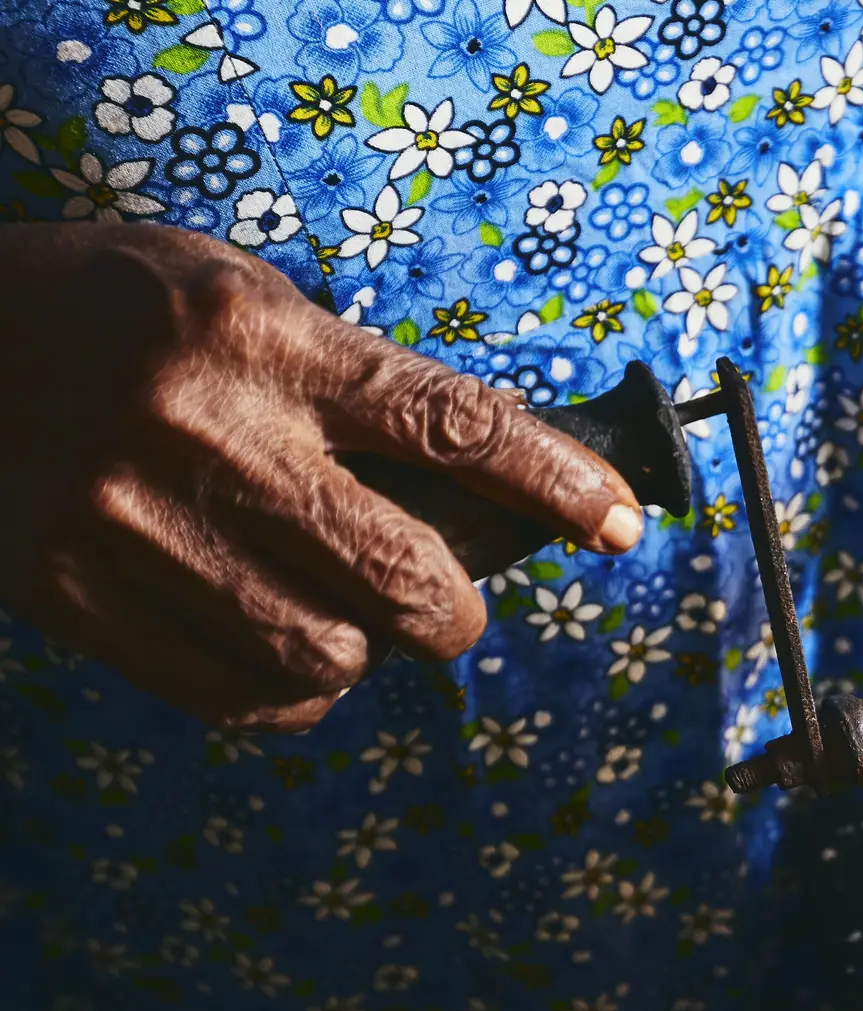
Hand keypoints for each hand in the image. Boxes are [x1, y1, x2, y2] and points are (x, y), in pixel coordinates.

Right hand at [0, 224, 642, 731]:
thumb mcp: (239, 298)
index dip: (557, 484)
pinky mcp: (77, 600)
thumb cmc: (112, 312)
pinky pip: (239, 697)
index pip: (452, 423)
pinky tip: (287, 652)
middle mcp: (205, 435)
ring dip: (368, 651)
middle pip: (402, 575)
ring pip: (327, 654)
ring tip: (349, 616)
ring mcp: (134, 527)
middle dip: (455, 609)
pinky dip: (294, 695)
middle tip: (448, 601)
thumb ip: (348, 383)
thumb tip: (482, 492)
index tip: (620, 525)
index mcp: (261, 340)